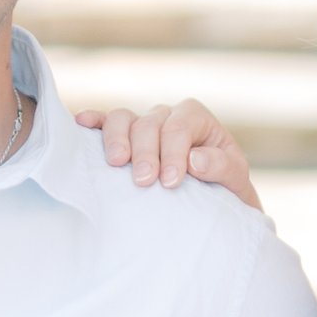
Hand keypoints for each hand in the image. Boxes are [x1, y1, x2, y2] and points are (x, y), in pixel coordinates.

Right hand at [75, 98, 260, 208]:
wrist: (211, 200)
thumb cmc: (224, 188)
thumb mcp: (235, 178)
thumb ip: (221, 166)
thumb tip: (195, 160)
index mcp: (195, 118)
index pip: (179, 128)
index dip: (173, 152)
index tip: (170, 182)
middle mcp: (166, 116)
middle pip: (149, 123)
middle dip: (146, 151)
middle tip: (144, 181)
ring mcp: (141, 124)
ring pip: (123, 119)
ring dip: (117, 139)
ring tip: (117, 162)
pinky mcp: (123, 137)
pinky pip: (105, 122)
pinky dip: (94, 121)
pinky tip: (81, 123)